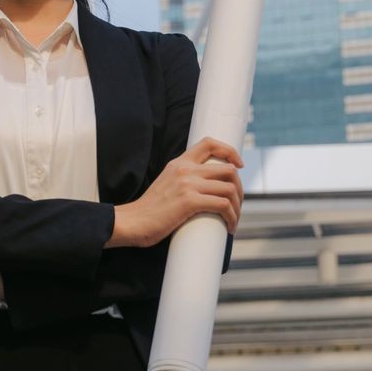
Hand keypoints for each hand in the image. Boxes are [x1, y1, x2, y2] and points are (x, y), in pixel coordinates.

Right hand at [108, 137, 244, 248]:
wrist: (132, 222)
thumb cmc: (149, 210)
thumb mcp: (166, 184)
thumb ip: (183, 181)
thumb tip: (205, 191)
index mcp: (178, 163)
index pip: (209, 143)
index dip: (229, 151)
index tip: (238, 166)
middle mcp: (184, 169)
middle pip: (228, 170)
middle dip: (240, 188)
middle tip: (236, 204)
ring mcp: (187, 184)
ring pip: (230, 189)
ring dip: (238, 207)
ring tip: (233, 220)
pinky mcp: (189, 201)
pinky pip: (223, 205)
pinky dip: (232, 218)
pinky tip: (230, 227)